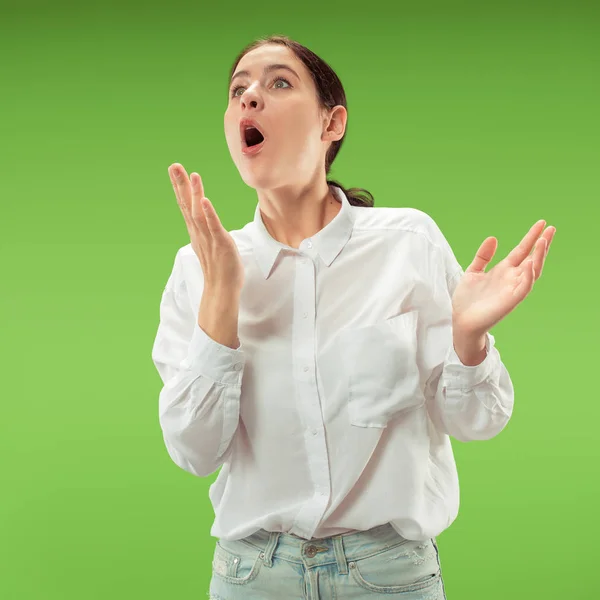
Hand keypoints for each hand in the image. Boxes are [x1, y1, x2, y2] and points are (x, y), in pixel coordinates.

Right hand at [169, 163, 244, 293]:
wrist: (222, 289)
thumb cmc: (219, 267)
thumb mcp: (210, 243)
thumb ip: (205, 230)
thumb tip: (204, 221)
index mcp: (196, 231)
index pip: (186, 205)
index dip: (180, 186)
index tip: (175, 169)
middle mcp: (198, 232)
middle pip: (187, 205)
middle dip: (180, 184)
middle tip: (174, 165)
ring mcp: (208, 238)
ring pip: (199, 212)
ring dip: (195, 194)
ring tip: (193, 175)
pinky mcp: (220, 244)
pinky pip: (213, 226)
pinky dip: (209, 213)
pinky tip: (205, 200)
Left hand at [451, 219, 555, 335]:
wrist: (461, 321)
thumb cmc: (467, 300)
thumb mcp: (473, 272)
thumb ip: (483, 256)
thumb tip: (493, 237)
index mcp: (503, 271)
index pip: (521, 250)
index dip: (531, 237)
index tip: (542, 223)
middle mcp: (511, 278)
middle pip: (532, 258)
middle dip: (542, 244)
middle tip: (552, 228)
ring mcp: (513, 289)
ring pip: (532, 271)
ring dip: (539, 256)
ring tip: (544, 241)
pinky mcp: (511, 301)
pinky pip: (525, 287)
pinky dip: (529, 275)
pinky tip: (531, 263)